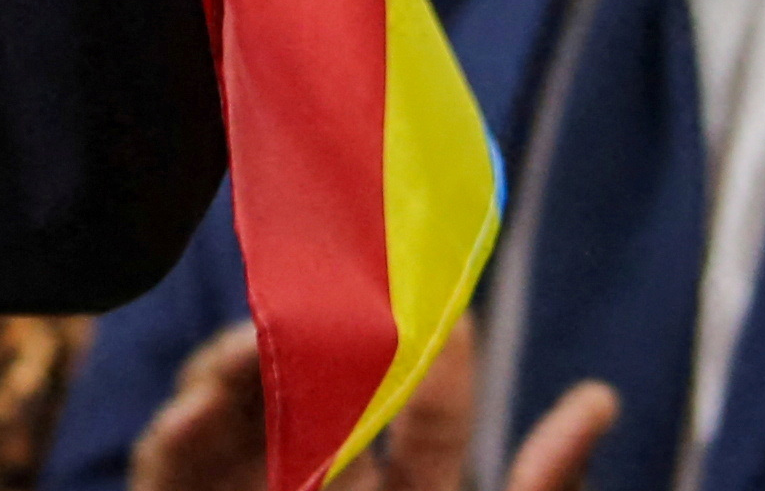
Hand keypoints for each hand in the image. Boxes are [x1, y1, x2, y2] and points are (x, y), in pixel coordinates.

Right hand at [130, 320, 610, 490]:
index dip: (433, 353)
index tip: (436, 294)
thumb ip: (538, 490)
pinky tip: (189, 414)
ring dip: (234, 366)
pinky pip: (167, 471)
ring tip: (244, 348)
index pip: (427, 415)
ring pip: (237, 414)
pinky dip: (172, 436)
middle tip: (316, 293)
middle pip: (317, 392)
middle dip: (315, 335)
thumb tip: (597, 394)